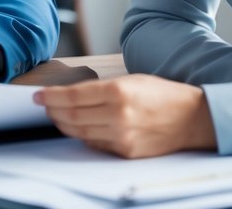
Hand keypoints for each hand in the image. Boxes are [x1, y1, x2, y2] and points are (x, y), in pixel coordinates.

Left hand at [34, 74, 216, 157]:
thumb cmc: (162, 95)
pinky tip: (76, 127)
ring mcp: (122, 136)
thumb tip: (71, 95)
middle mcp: (118, 116)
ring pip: (80, 132)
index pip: (73, 96)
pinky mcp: (125, 151)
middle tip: (44, 105)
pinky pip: (95, 144)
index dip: (51, 97)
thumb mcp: (132, 80)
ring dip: (63, 124)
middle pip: (72, 116)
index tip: (38, 96)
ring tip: (56, 115)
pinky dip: (81, 135)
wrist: (192, 119)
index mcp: (119, 92)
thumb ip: (102, 89)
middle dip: (53, 110)